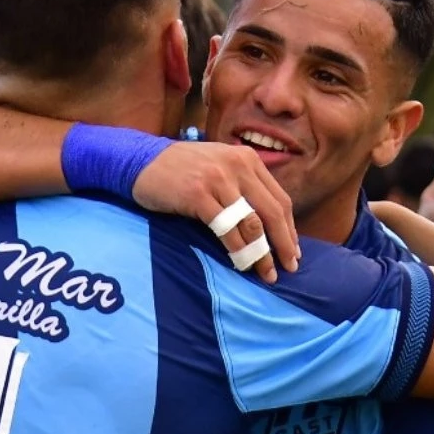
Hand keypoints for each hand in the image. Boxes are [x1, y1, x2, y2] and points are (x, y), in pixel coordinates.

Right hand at [132, 141, 299, 283]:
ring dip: (261, 252)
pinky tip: (240, 264)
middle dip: (284, 243)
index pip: (280, 198)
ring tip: (266, 273)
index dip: (289, 228)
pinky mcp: (198, 195)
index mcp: (247, 159)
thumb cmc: (181, 170)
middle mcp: (237, 166)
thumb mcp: (219, 166)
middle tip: (289, 267)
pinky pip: (225, 229)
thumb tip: (267, 223)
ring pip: (251, 223)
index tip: (293, 251)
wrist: (140, 162)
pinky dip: (237, 250)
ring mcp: (217, 180)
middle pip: (273, 211)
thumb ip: (243, 185)